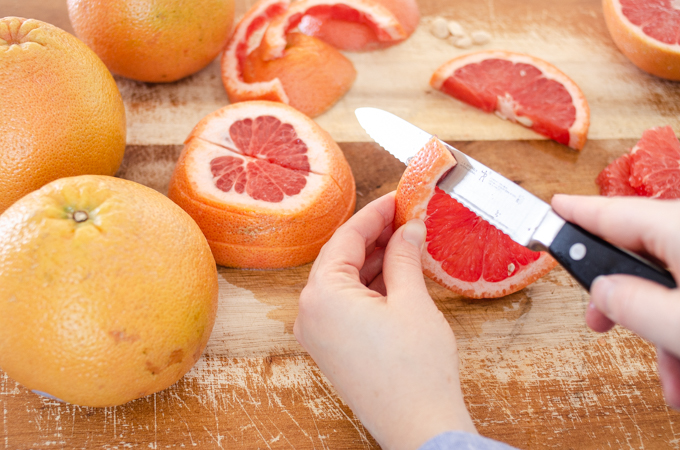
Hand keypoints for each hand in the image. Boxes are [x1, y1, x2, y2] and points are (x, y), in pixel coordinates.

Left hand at [294, 192, 475, 449]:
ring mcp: (317, 333)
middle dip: (375, 237)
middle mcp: (309, 312)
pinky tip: (397, 274)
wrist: (419, 429)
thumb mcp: (412, 301)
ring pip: (344, 282)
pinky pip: (346, 305)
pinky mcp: (331, 348)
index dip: (374, 214)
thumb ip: (404, 256)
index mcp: (321, 295)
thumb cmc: (416, 367)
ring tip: (407, 242)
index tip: (397, 198)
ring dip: (375, 261)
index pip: (345, 238)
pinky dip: (370, 287)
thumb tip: (408, 227)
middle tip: (406, 218)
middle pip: (341, 259)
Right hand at [552, 194, 679, 409]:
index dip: (576, 212)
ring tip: (672, 378)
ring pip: (672, 285)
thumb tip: (602, 291)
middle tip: (599, 324)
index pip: (614, 213)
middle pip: (642, 256)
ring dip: (661, 331)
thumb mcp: (678, 324)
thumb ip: (631, 305)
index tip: (552, 206)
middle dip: (624, 300)